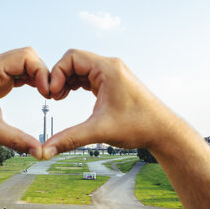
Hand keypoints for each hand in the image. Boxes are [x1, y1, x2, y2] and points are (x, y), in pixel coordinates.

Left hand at [0, 47, 49, 158]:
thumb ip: (17, 140)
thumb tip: (40, 152)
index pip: (26, 57)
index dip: (41, 72)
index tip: (46, 92)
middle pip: (28, 56)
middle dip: (42, 72)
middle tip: (49, 93)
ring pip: (26, 62)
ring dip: (38, 75)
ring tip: (46, 94)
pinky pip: (20, 71)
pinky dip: (31, 79)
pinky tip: (38, 91)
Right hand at [42, 49, 174, 158]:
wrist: (163, 132)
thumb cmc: (138, 126)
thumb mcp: (99, 131)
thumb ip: (70, 139)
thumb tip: (45, 151)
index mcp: (108, 69)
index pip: (72, 57)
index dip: (57, 73)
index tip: (53, 94)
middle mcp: (110, 67)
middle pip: (74, 61)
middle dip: (60, 77)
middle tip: (53, 97)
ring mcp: (112, 74)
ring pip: (81, 68)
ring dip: (67, 81)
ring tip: (59, 98)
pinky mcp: (113, 83)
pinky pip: (88, 76)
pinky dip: (76, 84)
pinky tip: (69, 96)